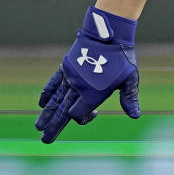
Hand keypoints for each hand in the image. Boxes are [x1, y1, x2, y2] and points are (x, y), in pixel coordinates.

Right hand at [35, 6, 140, 142]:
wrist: (107, 34)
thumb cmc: (122, 58)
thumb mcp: (130, 79)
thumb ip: (129, 98)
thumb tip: (135, 116)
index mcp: (92, 93)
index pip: (78, 114)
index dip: (83, 119)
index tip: (94, 114)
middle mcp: (77, 87)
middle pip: (62, 111)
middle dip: (53, 127)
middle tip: (45, 140)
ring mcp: (69, 77)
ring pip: (55, 100)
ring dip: (46, 114)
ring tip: (38, 126)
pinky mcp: (65, 68)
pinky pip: (53, 84)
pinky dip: (47, 94)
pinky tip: (42, 104)